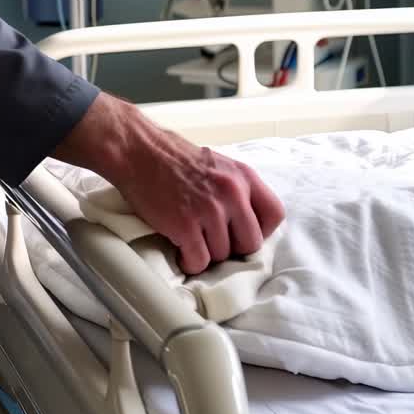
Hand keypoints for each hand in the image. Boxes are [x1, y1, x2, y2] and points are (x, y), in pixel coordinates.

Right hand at [53, 93, 284, 273]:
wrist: (139, 151)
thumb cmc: (175, 159)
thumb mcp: (219, 165)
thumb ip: (238, 190)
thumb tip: (249, 222)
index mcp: (243, 176)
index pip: (275, 214)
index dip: (261, 229)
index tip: (243, 232)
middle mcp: (232, 193)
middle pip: (251, 243)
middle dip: (233, 247)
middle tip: (214, 240)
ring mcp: (209, 210)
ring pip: (222, 255)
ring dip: (207, 253)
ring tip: (192, 239)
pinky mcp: (185, 226)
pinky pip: (198, 261)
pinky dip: (189, 262)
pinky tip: (181, 251)